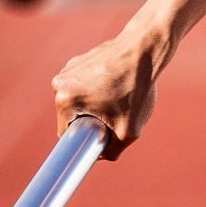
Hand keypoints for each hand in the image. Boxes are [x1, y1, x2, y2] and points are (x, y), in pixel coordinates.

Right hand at [51, 33, 160, 159]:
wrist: (145, 49)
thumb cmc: (137, 88)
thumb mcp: (129, 130)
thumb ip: (112, 150)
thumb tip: (98, 157)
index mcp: (64, 99)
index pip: (66, 133)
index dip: (83, 140)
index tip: (98, 140)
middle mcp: (60, 83)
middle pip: (73, 116)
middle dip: (94, 120)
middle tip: (117, 114)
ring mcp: (68, 70)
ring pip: (80, 101)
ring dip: (97, 104)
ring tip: (120, 96)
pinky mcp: (79, 61)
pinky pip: (86, 86)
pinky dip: (100, 89)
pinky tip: (119, 82)